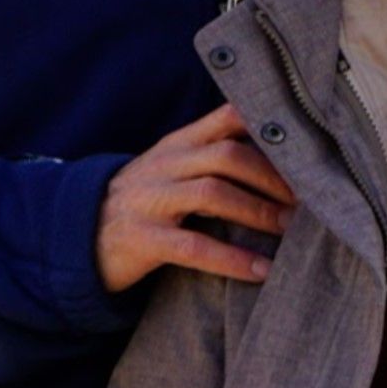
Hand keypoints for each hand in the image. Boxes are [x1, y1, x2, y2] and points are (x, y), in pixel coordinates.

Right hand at [96, 103, 296, 292]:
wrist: (79, 234)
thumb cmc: (145, 199)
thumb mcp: (173, 165)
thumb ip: (213, 150)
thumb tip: (280, 150)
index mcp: (179, 142)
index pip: (226, 117)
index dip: (267, 127)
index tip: (306, 146)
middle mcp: (166, 164)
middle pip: (227, 155)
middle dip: (272, 177)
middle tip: (307, 199)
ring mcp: (151, 200)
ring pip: (212, 194)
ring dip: (258, 212)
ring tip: (290, 231)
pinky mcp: (143, 239)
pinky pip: (193, 247)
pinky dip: (231, 258)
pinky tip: (260, 270)